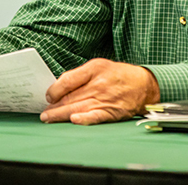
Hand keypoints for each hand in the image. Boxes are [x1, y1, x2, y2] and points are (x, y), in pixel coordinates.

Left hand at [41, 58, 159, 124]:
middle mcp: (98, 84)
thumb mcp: (98, 66)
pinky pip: (95, 116)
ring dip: (61, 115)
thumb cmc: (117, 75)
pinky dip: (85, 119)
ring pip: (78, 108)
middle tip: (44, 114)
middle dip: (54, 107)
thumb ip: (79, 75)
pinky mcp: (111, 112)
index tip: (48, 97)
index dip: (55, 90)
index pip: (68, 80)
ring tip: (49, 119)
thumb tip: (59, 87)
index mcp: (94, 69)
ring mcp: (105, 99)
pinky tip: (74, 120)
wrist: (143, 84)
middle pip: (70, 97)